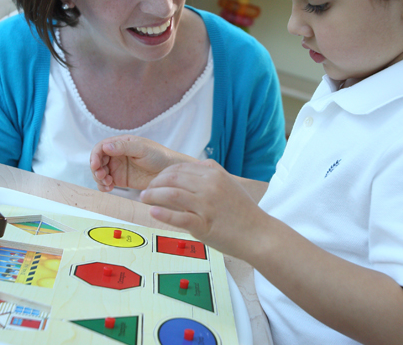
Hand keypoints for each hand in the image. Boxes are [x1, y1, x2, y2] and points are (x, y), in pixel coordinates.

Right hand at [89, 135, 196, 191]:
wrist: (170, 173)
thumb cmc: (159, 156)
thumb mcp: (142, 149)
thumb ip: (124, 147)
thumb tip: (106, 146)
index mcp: (121, 143)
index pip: (101, 147)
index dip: (95, 156)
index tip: (95, 165)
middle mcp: (117, 155)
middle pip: (98, 161)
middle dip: (96, 169)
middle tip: (102, 176)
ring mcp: (118, 167)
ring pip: (100, 172)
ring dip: (99, 178)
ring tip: (108, 184)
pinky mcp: (121, 179)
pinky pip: (106, 183)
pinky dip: (104, 186)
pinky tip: (109, 188)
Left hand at [139, 160, 275, 259]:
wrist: (258, 234)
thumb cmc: (243, 212)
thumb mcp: (228, 185)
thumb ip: (208, 178)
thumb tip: (185, 174)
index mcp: (214, 173)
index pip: (179, 168)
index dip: (162, 174)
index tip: (155, 181)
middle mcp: (210, 185)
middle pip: (172, 178)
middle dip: (154, 183)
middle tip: (146, 191)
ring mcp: (207, 205)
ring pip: (171, 194)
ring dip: (153, 196)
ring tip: (144, 199)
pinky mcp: (204, 225)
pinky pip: (178, 217)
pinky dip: (163, 214)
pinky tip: (153, 212)